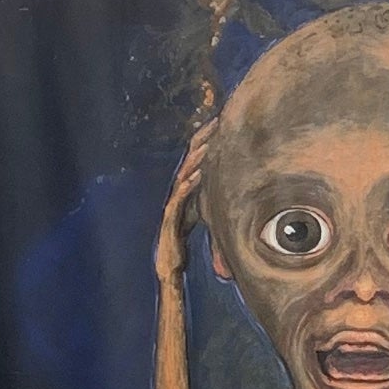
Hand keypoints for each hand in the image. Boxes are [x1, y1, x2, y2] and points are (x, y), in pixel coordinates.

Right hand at [155, 123, 213, 285]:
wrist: (167, 265)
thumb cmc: (180, 243)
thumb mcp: (197, 219)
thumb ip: (204, 205)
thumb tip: (222, 196)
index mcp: (184, 193)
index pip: (196, 162)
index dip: (207, 143)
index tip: (221, 125)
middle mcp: (177, 195)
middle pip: (189, 163)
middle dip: (203, 142)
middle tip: (216, 124)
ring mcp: (172, 205)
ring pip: (184, 178)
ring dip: (195, 163)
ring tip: (209, 147)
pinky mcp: (170, 218)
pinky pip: (179, 199)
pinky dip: (187, 187)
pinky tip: (197, 177)